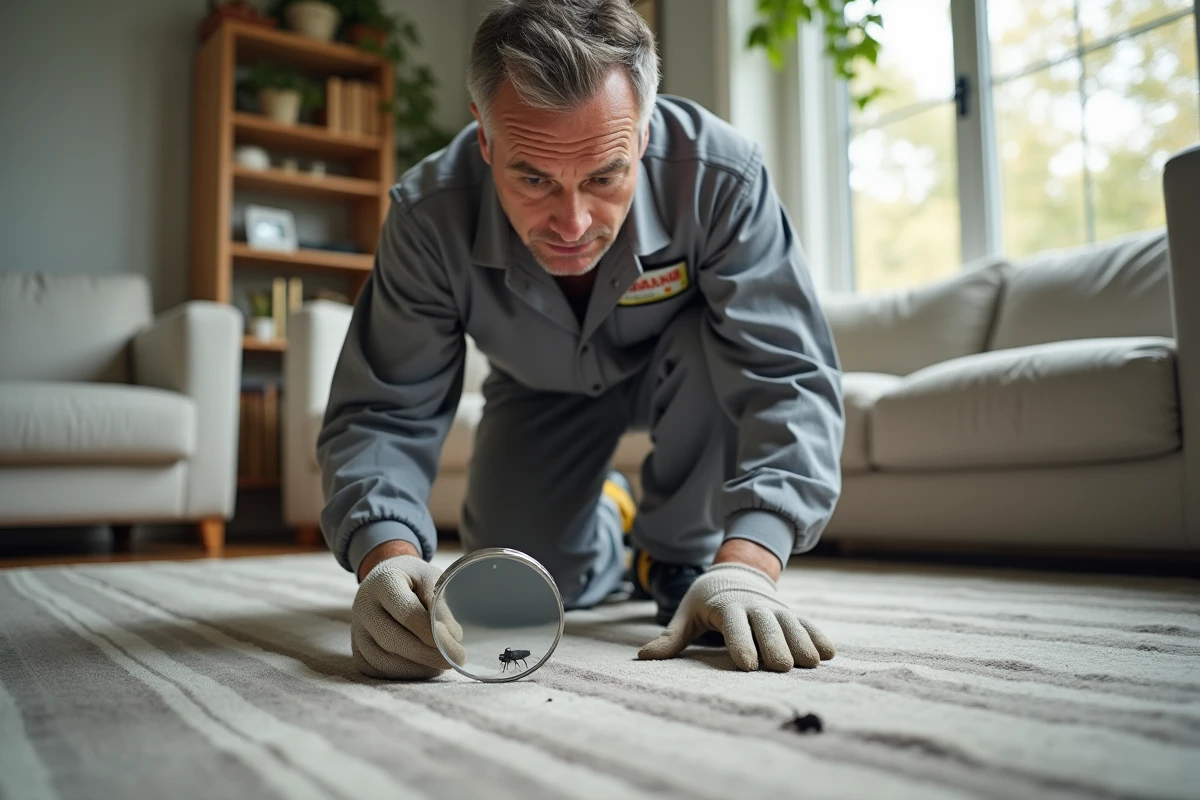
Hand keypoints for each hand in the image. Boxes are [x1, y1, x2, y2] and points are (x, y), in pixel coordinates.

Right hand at [351, 554, 465, 679]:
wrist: (381, 582)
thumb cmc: (413, 581)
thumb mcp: (430, 578)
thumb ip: (439, 603)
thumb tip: (452, 637)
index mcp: (383, 582)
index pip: (407, 612)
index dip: (431, 631)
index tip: (455, 642)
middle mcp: (364, 607)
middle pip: (393, 639)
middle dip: (428, 654)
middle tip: (456, 659)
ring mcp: (357, 632)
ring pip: (384, 660)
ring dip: (417, 668)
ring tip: (442, 664)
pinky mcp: (357, 651)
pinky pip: (378, 670)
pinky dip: (403, 674)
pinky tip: (424, 668)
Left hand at [637, 563, 835, 671]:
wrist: (736, 572)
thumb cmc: (706, 600)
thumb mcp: (687, 612)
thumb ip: (671, 637)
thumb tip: (643, 657)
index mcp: (727, 607)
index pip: (734, 626)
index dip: (741, 644)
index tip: (748, 664)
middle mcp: (755, 607)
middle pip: (766, 627)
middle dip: (774, 646)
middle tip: (781, 667)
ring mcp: (776, 609)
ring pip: (790, 625)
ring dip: (801, 643)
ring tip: (810, 663)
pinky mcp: (791, 614)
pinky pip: (807, 624)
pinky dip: (818, 636)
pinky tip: (829, 654)